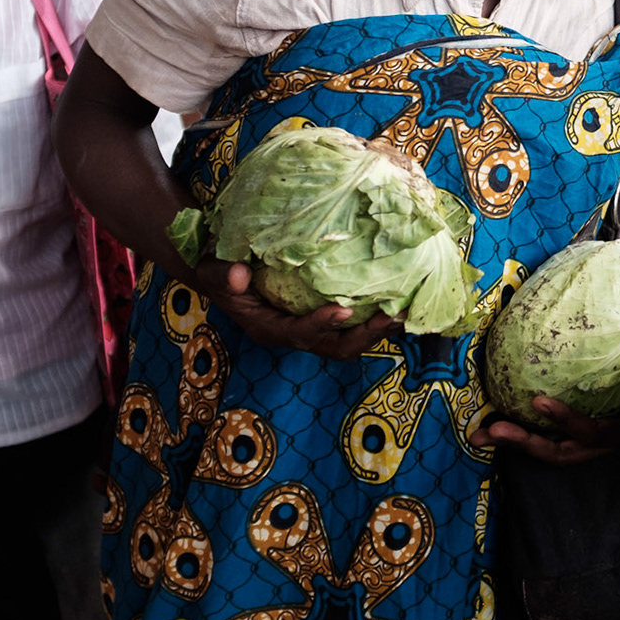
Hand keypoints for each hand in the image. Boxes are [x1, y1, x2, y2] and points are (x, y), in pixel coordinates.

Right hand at [194, 260, 400, 360]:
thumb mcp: (212, 271)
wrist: (223, 274)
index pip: (299, 333)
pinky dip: (374, 318)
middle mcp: (293, 334)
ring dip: (377, 331)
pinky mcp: (320, 320)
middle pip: (335, 348)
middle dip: (365, 336)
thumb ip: (223, 274)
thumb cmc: (219, 271)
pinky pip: (351, 327)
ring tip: (406, 313)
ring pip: (349, 342)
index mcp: (269, 328)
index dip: (320, 325)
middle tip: (393, 316)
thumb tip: (239, 275)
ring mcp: (309, 330)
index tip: (342, 309)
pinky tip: (398, 299)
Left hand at [469, 390, 619, 465]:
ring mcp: (596, 437)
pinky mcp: (586, 427)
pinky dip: (526, 429)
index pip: (598, 433)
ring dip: (516, 441)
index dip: (568, 421)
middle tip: (489, 431)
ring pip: (553, 448)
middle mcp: (613, 440)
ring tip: (481, 433)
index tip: (538, 401)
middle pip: (563, 452)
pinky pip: (553, 434)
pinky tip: (500, 418)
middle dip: (524, 444)